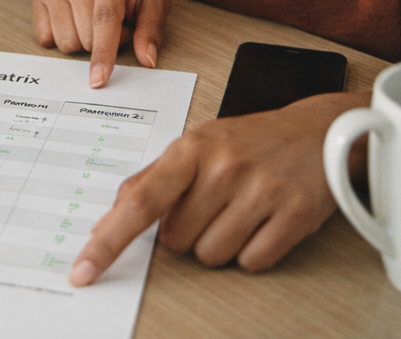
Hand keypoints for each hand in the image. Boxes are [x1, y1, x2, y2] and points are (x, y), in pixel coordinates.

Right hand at [33, 0, 169, 85]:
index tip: (98, 80)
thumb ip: (152, 29)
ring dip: (82, 41)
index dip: (104, 53)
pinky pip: (46, 38)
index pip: (105, 20)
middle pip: (86, 39)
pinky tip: (73, 19)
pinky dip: (61, 37)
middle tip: (113, 24)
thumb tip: (147, 59)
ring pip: (65, 42)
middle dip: (102, 43)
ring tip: (93, 20)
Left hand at [67, 91, 370, 285]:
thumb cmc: (246, 141)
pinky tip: (262, 220)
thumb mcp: (195, 146)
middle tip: (210, 202)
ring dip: (218, 243)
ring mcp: (261, 190)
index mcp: (190, 148)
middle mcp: (223, 167)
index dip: (108, 240)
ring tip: (237, 209)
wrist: (317, 131)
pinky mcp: (295, 215)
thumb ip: (151, 181)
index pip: (139, 201)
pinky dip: (252, 251)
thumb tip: (105, 222)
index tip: (83, 269)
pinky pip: (252, 262)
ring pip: (211, 256)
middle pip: (176, 241)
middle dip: (187, 231)